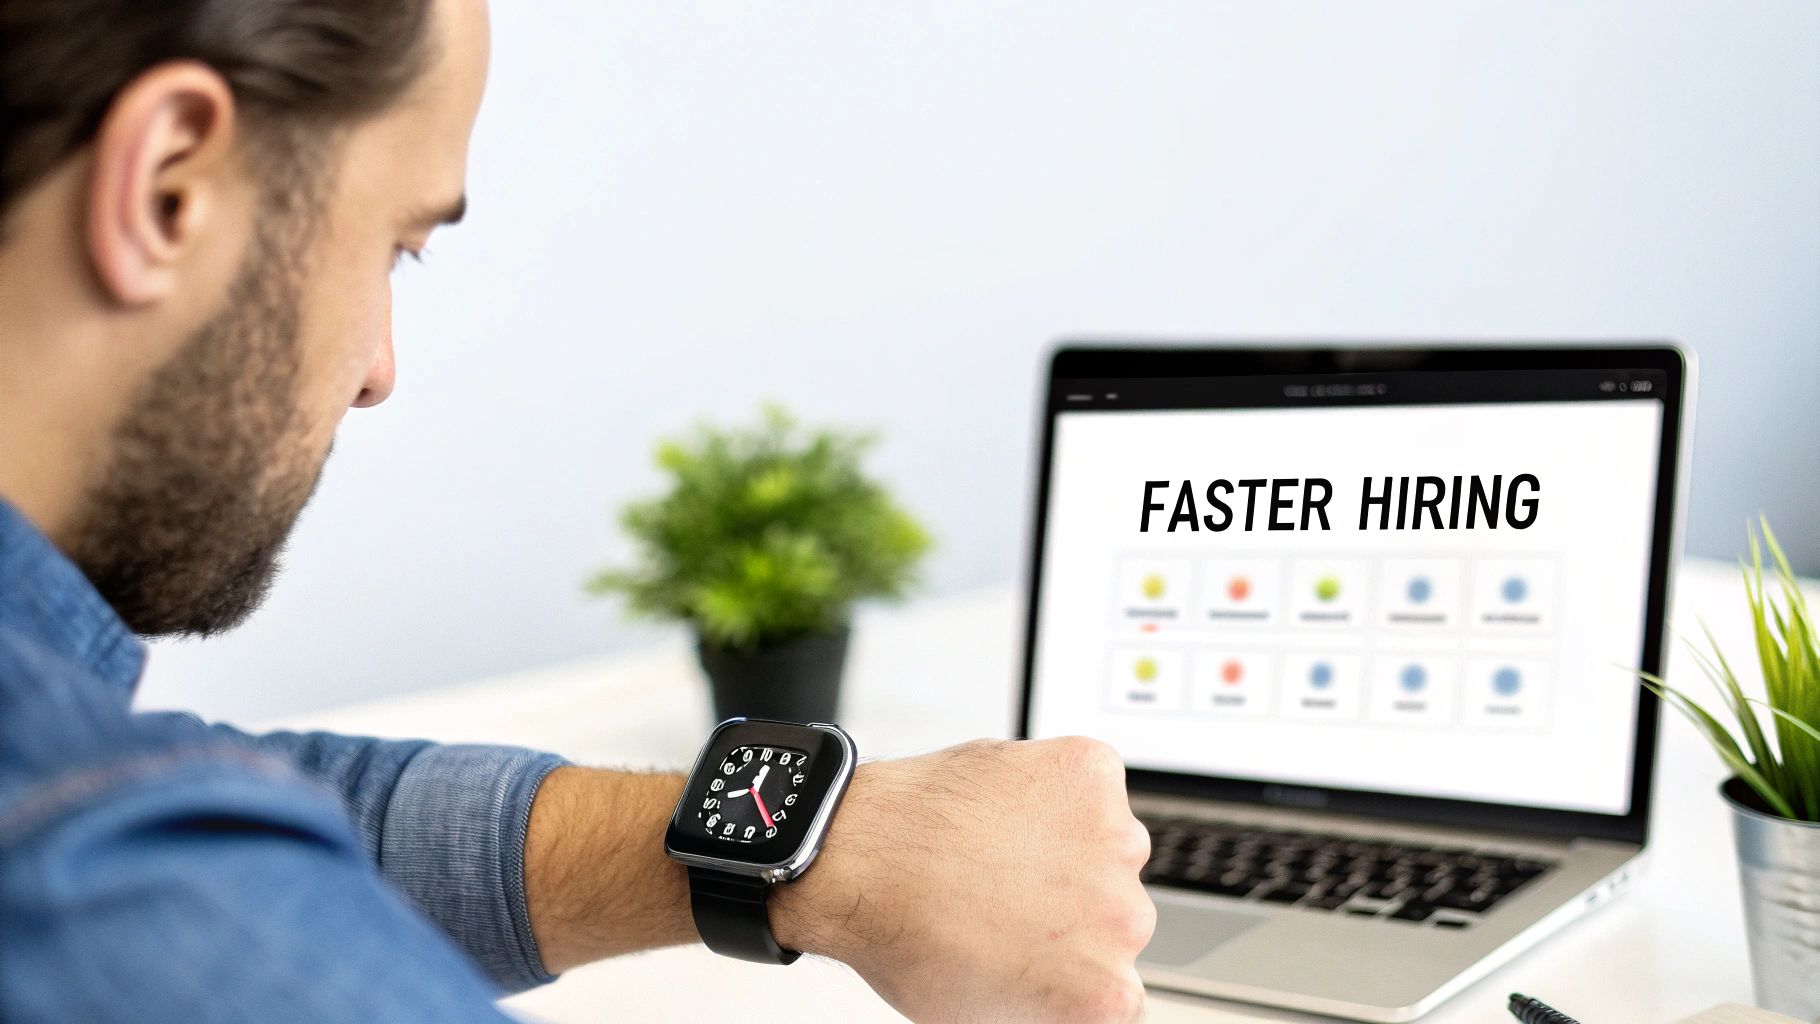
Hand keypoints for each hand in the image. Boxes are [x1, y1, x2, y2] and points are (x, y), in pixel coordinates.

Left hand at [772, 738, 1154, 1022]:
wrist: (856, 856)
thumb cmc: (903, 935)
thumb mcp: (983, 1011)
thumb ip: (1044, 1005)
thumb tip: (1051, 989)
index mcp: (1106, 995)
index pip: (1116, 979)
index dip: (1069, 960)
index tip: (1041, 946)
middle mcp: (1126, 919)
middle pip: (1117, 906)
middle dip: (1071, 899)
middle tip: (1008, 891)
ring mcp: (1113, 838)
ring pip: (1107, 839)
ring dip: (1069, 839)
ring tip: (997, 844)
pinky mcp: (1092, 772)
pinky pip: (1088, 777)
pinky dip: (1054, 783)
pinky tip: (1002, 803)